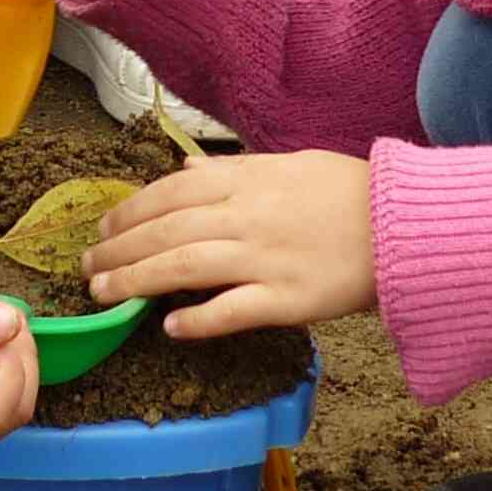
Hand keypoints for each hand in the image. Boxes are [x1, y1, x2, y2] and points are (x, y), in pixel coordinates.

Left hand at [82, 151, 374, 337]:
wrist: (405, 224)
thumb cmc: (348, 193)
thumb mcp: (289, 164)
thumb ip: (233, 169)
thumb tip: (185, 169)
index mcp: (248, 180)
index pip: (170, 193)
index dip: (129, 211)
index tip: (102, 228)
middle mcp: (248, 217)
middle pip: (166, 231)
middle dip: (118, 250)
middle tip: (86, 268)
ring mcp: (266, 259)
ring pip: (185, 267)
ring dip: (137, 280)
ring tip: (103, 294)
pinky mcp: (288, 300)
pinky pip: (233, 310)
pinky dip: (198, 319)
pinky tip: (169, 326)